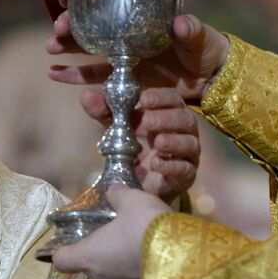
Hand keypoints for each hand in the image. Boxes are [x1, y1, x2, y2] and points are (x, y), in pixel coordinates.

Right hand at [47, 8, 229, 103]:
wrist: (210, 80)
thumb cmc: (207, 49)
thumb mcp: (200, 36)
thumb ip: (191, 30)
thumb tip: (181, 24)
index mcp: (142, 15)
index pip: (108, 0)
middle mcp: (128, 33)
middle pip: (91, 24)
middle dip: (70, 23)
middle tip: (58, 27)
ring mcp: (123, 56)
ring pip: (87, 48)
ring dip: (66, 46)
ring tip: (51, 47)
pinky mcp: (123, 79)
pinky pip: (94, 77)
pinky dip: (73, 76)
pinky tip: (54, 74)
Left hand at [51, 186, 167, 278]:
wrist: (180, 253)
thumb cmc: (144, 225)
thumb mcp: (131, 200)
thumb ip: (118, 195)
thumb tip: (114, 191)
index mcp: (88, 255)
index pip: (61, 260)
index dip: (63, 250)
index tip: (71, 240)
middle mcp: (100, 276)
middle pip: (87, 265)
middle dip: (96, 251)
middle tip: (109, 233)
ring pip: (109, 272)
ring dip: (116, 259)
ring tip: (130, 240)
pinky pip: (129, 276)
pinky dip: (133, 265)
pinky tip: (146, 249)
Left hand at [78, 86, 199, 200]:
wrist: (137, 183)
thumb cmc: (133, 146)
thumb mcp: (116, 127)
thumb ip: (104, 112)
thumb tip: (86, 96)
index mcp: (169, 113)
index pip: (173, 98)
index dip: (161, 97)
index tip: (143, 99)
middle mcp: (184, 131)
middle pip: (187, 119)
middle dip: (167, 119)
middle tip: (147, 122)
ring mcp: (187, 154)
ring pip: (191, 143)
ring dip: (174, 141)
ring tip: (157, 143)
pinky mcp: (186, 176)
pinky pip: (186, 169)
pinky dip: (172, 165)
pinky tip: (156, 163)